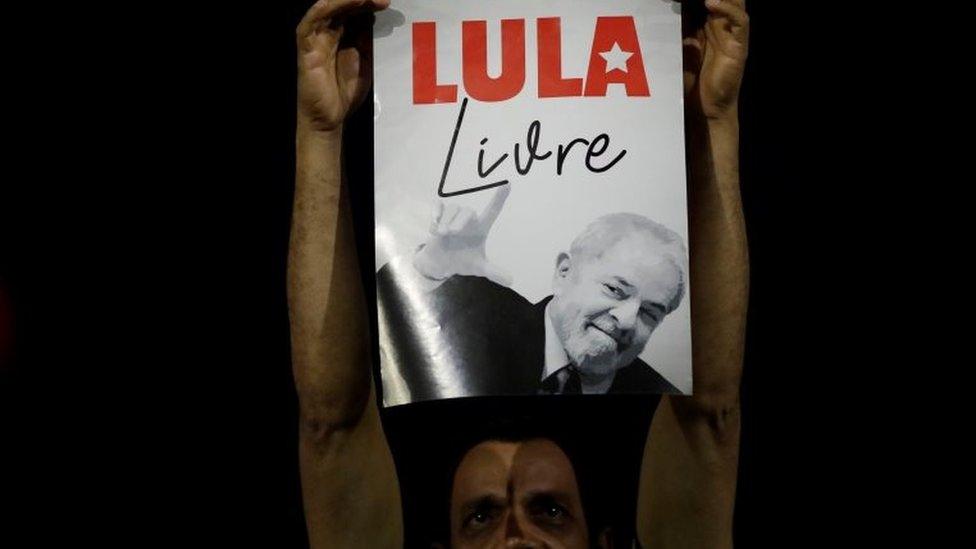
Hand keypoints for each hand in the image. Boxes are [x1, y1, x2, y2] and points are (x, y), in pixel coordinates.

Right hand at [297, 0, 389, 131]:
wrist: (329, 118)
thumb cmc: (345, 91)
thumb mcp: (365, 61)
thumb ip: (367, 39)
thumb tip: (374, 15)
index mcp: (343, 34)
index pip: (354, 10)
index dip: (370, 4)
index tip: (387, 3)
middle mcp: (328, 32)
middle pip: (342, 5)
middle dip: (362, 0)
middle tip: (382, 0)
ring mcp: (316, 38)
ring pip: (327, 8)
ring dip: (347, 1)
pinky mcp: (306, 48)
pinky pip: (311, 23)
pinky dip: (324, 9)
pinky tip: (339, 4)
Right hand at [413, 186, 511, 285]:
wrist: (441, 263)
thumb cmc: (462, 261)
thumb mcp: (479, 268)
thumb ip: (493, 272)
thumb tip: (511, 281)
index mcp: (480, 228)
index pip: (493, 211)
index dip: (500, 198)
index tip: (508, 184)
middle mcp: (468, 220)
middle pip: (467, 211)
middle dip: (458, 220)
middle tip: (450, 233)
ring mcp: (453, 217)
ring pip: (452, 209)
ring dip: (445, 220)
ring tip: (440, 234)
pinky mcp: (439, 216)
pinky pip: (438, 206)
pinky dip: (435, 214)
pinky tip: (433, 226)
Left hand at [680, 0, 748, 119]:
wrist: (706, 107)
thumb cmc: (692, 80)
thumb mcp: (679, 48)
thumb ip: (676, 29)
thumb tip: (662, 11)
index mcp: (708, 22)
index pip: (707, 0)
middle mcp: (722, 24)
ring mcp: (733, 33)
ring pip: (734, 1)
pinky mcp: (740, 45)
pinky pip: (739, 20)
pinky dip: (727, 9)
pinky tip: (712, 3)